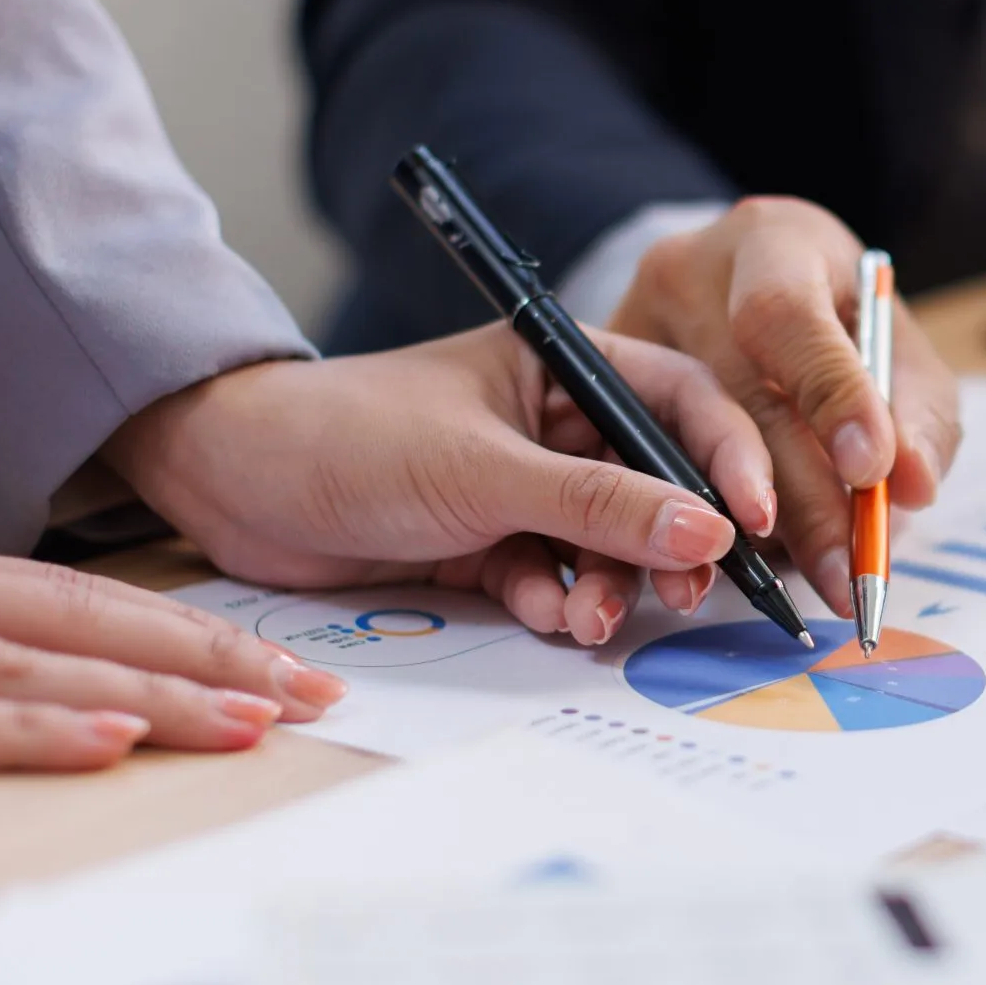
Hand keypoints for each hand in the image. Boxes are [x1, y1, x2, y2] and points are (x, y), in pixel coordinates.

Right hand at [0, 530, 348, 771]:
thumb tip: (26, 688)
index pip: (82, 599)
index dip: (192, 629)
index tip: (285, 664)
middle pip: (86, 621)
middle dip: (212, 657)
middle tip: (319, 691)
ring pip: (30, 667)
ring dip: (154, 695)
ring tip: (255, 720)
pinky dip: (23, 730)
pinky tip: (106, 740)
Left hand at [104, 322, 773, 646]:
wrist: (230, 485)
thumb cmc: (348, 436)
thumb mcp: (484, 470)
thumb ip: (600, 506)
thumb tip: (710, 533)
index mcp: (566, 366)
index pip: (683, 403)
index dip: (731, 460)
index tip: (755, 523)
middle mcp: (559, 424)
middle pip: (660, 485)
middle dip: (675, 543)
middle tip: (685, 594)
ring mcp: (527, 488)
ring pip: (611, 546)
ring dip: (613, 586)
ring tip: (590, 618)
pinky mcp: (493, 546)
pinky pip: (558, 581)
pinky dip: (558, 604)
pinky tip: (542, 615)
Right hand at [610, 197, 963, 614]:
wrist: (750, 293)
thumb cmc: (838, 323)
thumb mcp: (896, 350)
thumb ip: (917, 414)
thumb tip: (909, 483)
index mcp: (769, 244)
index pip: (786, 315)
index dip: (829, 395)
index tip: (870, 470)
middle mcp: (685, 275)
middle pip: (738, 401)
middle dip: (805, 503)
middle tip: (848, 574)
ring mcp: (628, 328)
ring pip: (686, 448)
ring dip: (752, 534)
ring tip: (810, 587)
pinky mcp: (596, 384)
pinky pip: (645, 470)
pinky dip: (700, 529)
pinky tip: (742, 572)